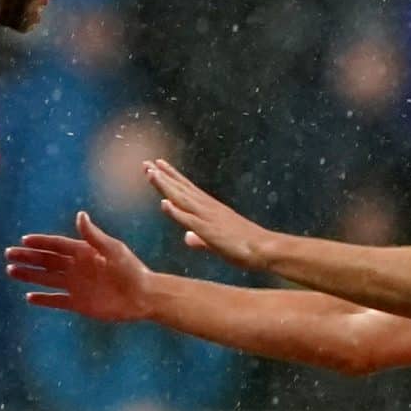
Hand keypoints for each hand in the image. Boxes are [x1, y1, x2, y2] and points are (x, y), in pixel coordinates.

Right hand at [6, 211, 152, 321]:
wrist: (143, 296)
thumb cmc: (131, 269)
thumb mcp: (113, 249)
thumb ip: (94, 235)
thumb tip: (79, 215)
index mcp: (84, 252)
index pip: (56, 245)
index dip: (40, 242)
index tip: (23, 240)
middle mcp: (76, 267)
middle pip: (46, 261)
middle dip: (27, 257)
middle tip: (8, 254)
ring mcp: (76, 286)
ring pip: (46, 279)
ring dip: (29, 275)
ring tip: (10, 271)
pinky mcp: (79, 303)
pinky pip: (57, 300)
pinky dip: (43, 299)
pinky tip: (29, 297)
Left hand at [144, 160, 272, 270]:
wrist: (264, 248)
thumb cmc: (245, 246)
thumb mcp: (217, 241)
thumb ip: (200, 240)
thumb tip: (187, 238)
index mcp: (210, 209)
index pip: (187, 189)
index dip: (171, 177)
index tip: (157, 165)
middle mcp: (207, 208)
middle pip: (181, 189)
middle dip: (163, 176)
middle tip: (146, 162)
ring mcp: (208, 217)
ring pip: (182, 198)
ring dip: (165, 185)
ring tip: (150, 172)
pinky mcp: (209, 230)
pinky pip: (189, 219)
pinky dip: (176, 211)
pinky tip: (163, 203)